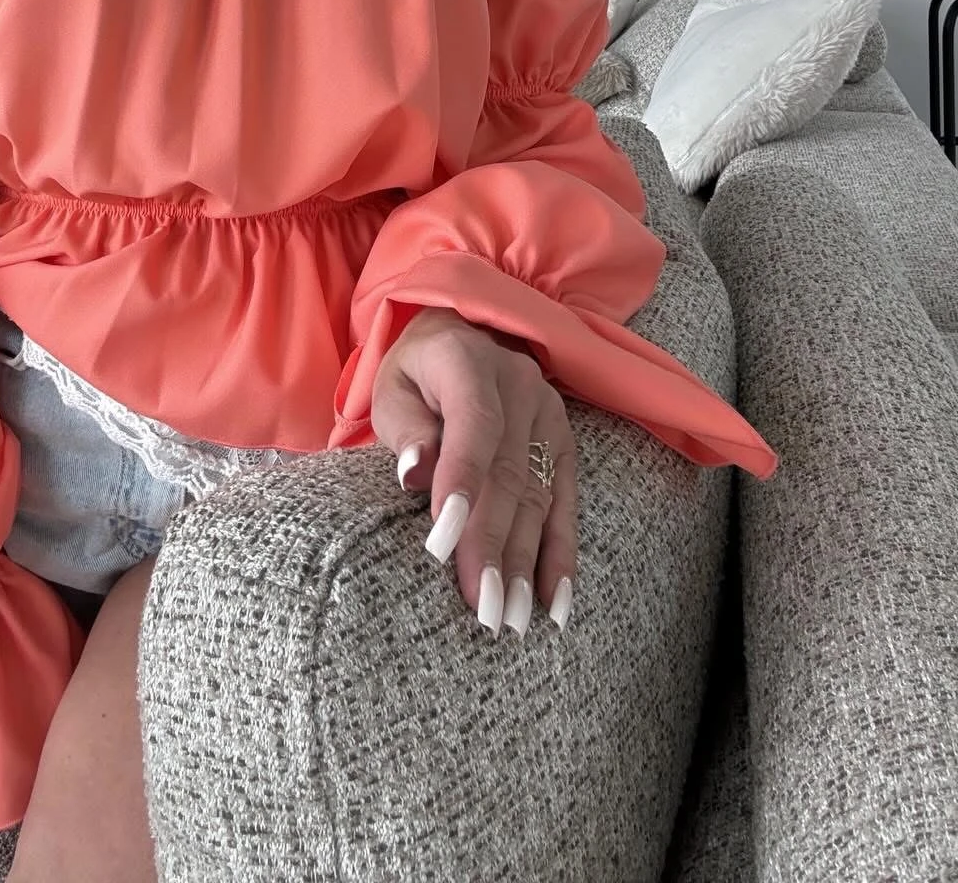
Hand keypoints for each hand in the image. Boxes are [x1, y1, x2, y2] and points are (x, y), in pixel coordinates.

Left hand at [370, 309, 576, 638]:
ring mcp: (549, 413)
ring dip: (527, 563)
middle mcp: (519, 383)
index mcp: (468, 360)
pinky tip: (557, 603)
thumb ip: (406, 430)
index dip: (461, 486)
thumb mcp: (392, 390)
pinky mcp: (564, 442)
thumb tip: (414, 474)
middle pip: (508, 474)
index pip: (474, 427)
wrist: (459, 338)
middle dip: (494, 546)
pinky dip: (561, 556)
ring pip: (538, 496)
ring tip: (513, 620)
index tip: (442, 548)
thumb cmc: (414, 375)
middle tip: (482, 608)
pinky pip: (565, 502)